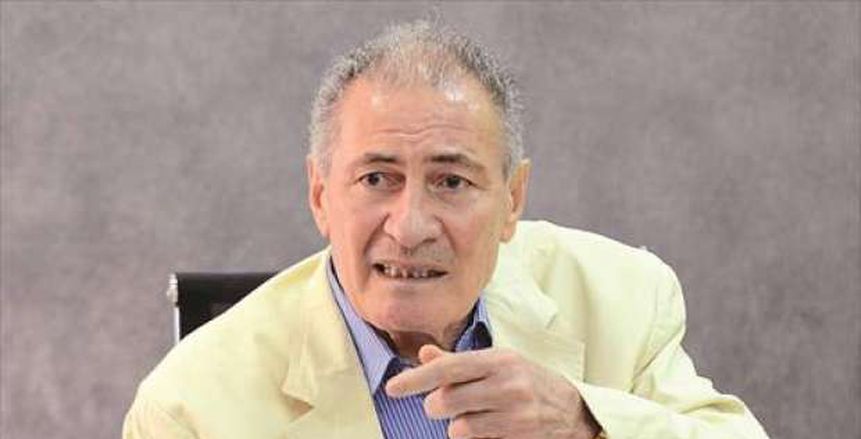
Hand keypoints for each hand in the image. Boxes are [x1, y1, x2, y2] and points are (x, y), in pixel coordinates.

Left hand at [385, 345, 600, 438]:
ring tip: (474, 416)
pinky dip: (475, 438)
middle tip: (445, 404)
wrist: (573, 410)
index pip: (448, 368)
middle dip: (437, 406)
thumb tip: (424, 354)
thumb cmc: (528, 381)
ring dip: (458, 426)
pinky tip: (491, 428)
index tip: (392, 388)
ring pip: (458, 428)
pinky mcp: (519, 437)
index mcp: (499, 360)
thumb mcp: (498, 363)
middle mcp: (508, 384)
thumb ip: (458, 361)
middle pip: (446, 401)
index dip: (416, 379)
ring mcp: (516, 414)